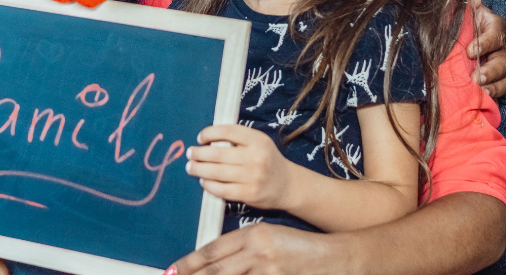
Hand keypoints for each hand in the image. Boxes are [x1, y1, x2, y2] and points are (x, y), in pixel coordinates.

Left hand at [165, 222, 334, 274]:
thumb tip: (210, 263)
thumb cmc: (296, 246)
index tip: (173, 270)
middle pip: (216, 270)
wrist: (333, 257)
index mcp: (251, 235)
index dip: (189, 263)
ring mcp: (269, 270)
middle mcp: (258, 252)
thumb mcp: (264, 237)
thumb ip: (239, 249)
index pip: (212, 251)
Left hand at [185, 125, 294, 211]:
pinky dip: (209, 185)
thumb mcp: (258, 142)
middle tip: (190, 153)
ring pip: (217, 172)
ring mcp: (252, 177)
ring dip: (199, 169)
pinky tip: (203, 181)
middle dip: (199, 153)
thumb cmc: (267, 160)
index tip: (200, 138)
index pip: (227, 132)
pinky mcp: (249, 194)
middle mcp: (256, 158)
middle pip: (218, 154)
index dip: (209, 133)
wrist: (288, 185)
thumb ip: (238, 138)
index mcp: (258, 140)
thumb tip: (207, 138)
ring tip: (191, 167)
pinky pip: (222, 189)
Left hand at [468, 0, 505, 98]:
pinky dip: (492, 93)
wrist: (456, 33)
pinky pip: (500, 87)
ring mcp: (499, 63)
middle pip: (503, 60)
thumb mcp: (462, 10)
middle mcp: (500, 46)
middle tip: (476, 77)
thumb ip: (466, 6)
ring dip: (493, 85)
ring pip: (504, 76)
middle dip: (490, 70)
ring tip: (479, 90)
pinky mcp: (494, 77)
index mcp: (494, 26)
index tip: (469, 52)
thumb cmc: (461, 20)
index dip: (485, 43)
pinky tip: (481, 96)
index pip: (496, 34)